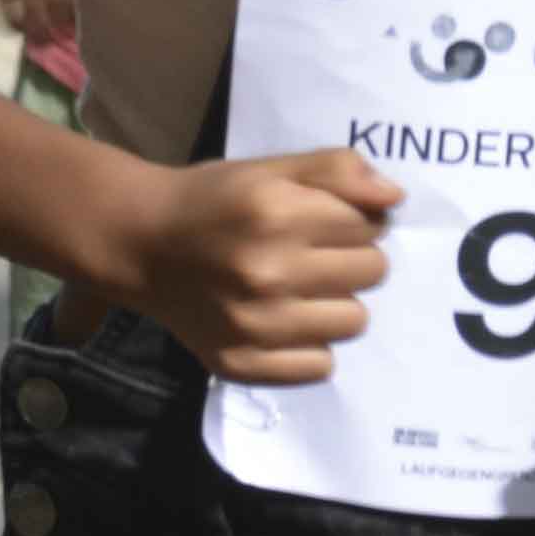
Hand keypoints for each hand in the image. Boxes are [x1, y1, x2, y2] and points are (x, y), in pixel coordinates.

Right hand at [111, 147, 395, 384]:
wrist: (140, 245)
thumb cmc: (212, 201)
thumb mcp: (270, 169)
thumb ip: (335, 171)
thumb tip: (394, 198)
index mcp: (277, 214)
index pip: (370, 225)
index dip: (353, 220)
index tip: (324, 221)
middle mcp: (268, 273)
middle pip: (371, 272)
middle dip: (351, 258)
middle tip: (312, 255)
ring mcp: (255, 326)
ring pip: (353, 321)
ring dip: (336, 304)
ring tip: (300, 289)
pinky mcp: (243, 363)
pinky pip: (320, 366)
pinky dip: (309, 346)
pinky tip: (284, 323)